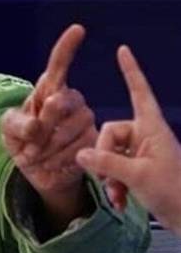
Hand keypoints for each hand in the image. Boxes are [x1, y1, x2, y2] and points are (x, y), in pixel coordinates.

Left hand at [1, 25, 96, 228]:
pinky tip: (50, 162)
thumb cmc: (21, 141)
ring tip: (37, 154)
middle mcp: (70, 100)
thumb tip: (36, 126)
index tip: (77, 30)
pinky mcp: (94, 140)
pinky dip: (59, 159)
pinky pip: (79, 148)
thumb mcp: (9, 130)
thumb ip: (18, 125)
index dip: (67, 47)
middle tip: (28, 143)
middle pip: (61, 102)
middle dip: (43, 124)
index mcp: (47, 90)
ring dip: (48, 147)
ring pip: (71, 129)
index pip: (58, 65)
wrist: (37, 169)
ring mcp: (84, 119)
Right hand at [76, 45, 180, 234]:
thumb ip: (105, 162)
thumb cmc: (173, 191)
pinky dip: (115, 185)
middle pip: (110, 133)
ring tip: (117, 196)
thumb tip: (80, 154)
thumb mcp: (137, 175)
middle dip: (104, 157)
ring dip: (108, 176)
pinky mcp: (140, 171)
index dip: (130, 72)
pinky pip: (116, 169)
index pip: (139, 92)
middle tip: (108, 180)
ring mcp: (143, 154)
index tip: (123, 50)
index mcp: (152, 128)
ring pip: (109, 154)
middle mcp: (146, 137)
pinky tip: (120, 201)